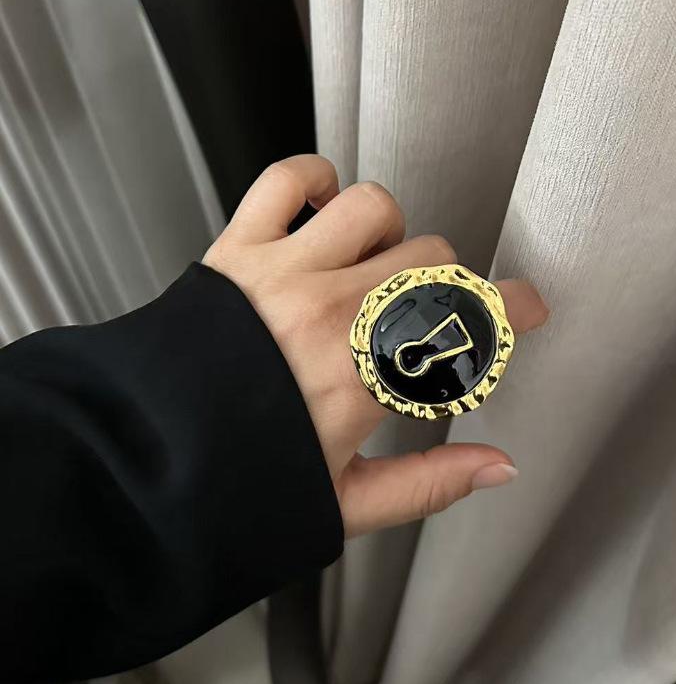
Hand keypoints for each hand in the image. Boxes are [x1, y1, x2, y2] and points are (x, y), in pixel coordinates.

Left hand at [203, 155, 548, 535]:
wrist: (141, 466)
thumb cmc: (237, 487)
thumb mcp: (346, 503)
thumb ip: (431, 483)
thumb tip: (500, 466)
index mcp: (368, 380)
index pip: (470, 325)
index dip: (515, 310)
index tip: (527, 308)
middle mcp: (335, 314)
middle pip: (434, 260)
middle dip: (446, 285)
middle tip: (423, 316)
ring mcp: (285, 273)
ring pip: (377, 210)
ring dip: (390, 235)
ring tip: (373, 269)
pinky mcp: (238, 249)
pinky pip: (288, 180)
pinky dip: (314, 181)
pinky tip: (322, 210)